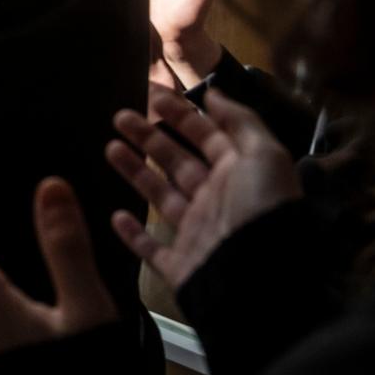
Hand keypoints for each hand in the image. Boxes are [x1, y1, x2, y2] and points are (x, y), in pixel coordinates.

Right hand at [106, 85, 298, 290]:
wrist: (257, 280)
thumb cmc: (260, 211)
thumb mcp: (264, 156)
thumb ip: (241, 122)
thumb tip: (215, 94)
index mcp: (238, 174)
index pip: (207, 137)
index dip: (182, 114)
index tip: (153, 94)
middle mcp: (216, 200)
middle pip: (178, 161)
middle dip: (150, 136)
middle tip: (121, 116)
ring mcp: (196, 232)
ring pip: (160, 196)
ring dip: (135, 171)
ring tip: (110, 147)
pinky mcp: (180, 263)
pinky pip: (152, 248)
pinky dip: (133, 233)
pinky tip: (116, 215)